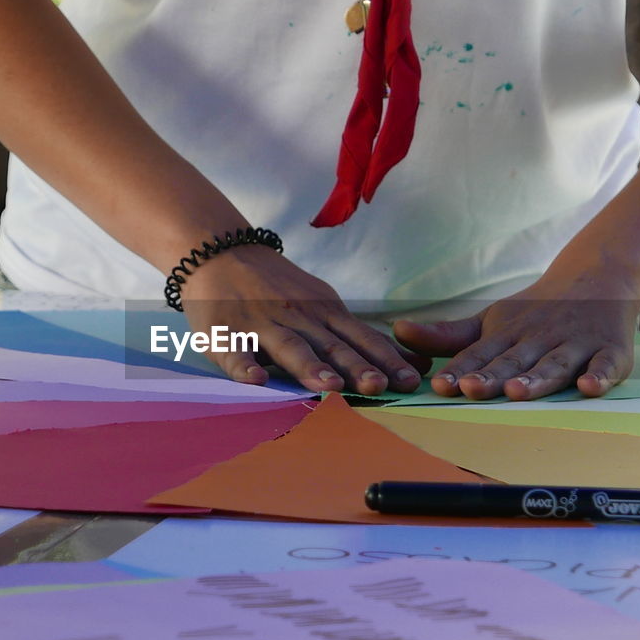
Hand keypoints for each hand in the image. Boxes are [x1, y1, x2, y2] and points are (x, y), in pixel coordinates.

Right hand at [181, 245, 427, 394]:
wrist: (223, 253)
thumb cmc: (282, 290)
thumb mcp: (326, 305)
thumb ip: (362, 337)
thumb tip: (416, 365)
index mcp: (325, 313)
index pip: (362, 338)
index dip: (386, 360)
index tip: (411, 381)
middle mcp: (299, 317)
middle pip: (331, 345)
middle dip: (355, 366)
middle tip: (377, 386)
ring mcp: (262, 324)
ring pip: (290, 347)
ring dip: (310, 366)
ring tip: (328, 386)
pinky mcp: (226, 332)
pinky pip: (235, 352)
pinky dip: (244, 366)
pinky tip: (256, 381)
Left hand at [392, 270, 639, 399]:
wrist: (597, 278)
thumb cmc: (534, 312)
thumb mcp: (489, 321)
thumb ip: (446, 336)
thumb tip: (397, 331)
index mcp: (506, 334)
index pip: (479, 355)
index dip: (460, 369)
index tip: (440, 385)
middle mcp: (538, 339)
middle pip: (513, 361)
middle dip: (492, 375)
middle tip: (471, 388)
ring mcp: (575, 345)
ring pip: (554, 364)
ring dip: (536, 378)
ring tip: (517, 390)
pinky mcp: (610, 351)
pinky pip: (607, 365)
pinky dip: (600, 376)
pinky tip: (589, 388)